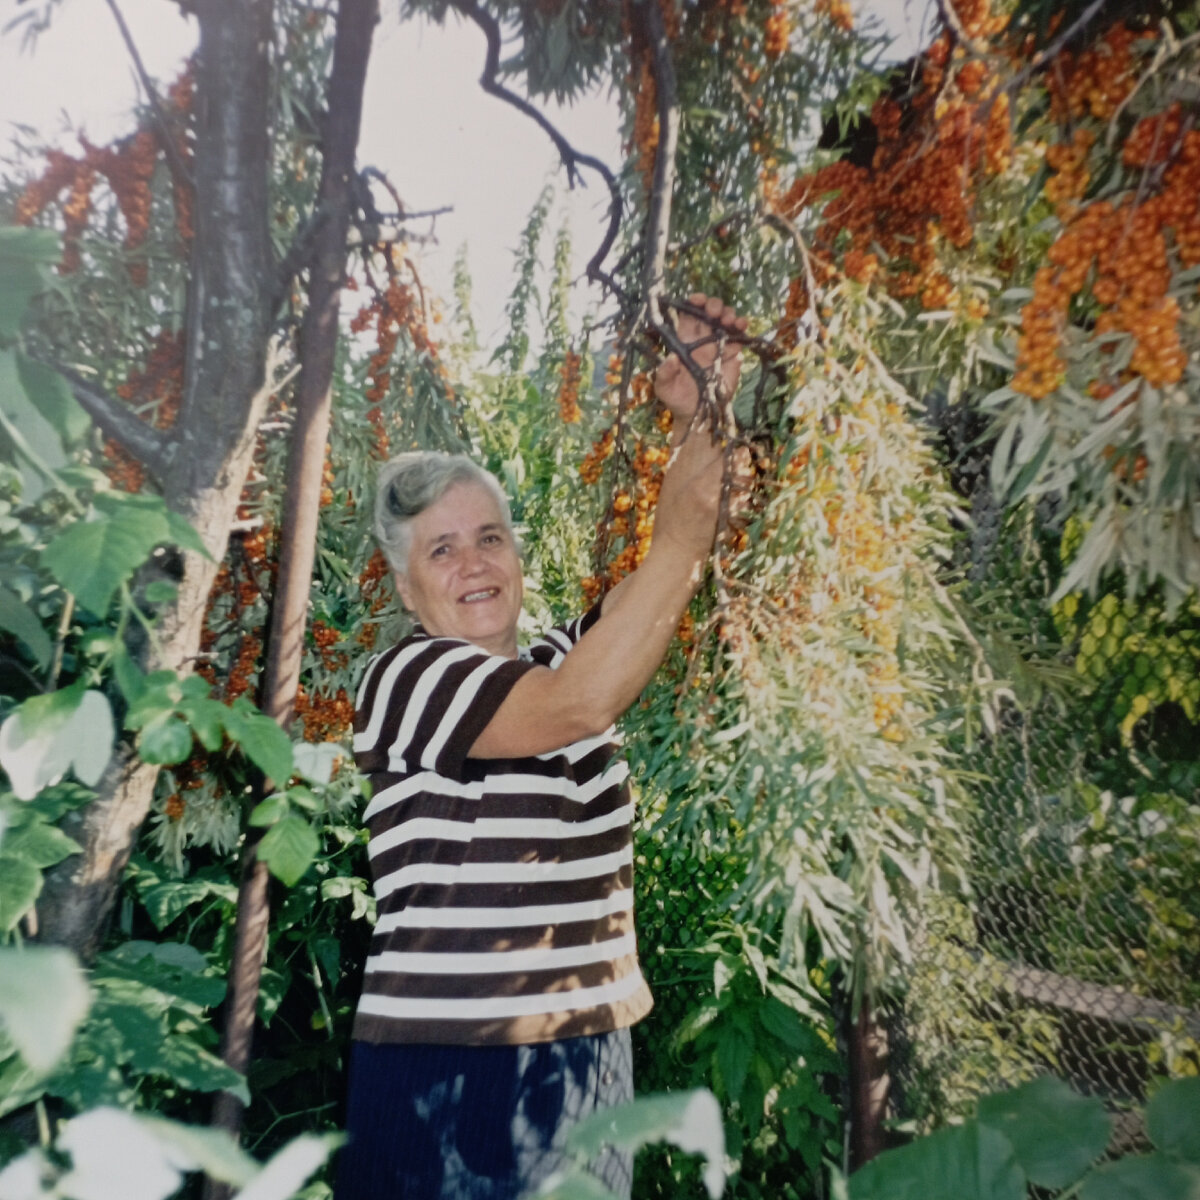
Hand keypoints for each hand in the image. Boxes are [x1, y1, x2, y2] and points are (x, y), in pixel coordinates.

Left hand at [654, 293, 747, 432]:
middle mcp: (702, 339)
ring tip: (728, 320)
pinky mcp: (732, 355)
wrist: (698, 415)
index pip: (689, 314)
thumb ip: (664, 373)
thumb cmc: (677, 399)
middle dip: (713, 305)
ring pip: (725, 321)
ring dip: (728, 313)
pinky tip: (741, 325)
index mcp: (684, 340)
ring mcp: (718, 345)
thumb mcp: (664, 388)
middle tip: (714, 312)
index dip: (694, 303)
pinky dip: (742, 327)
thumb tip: (672, 358)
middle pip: (709, 312)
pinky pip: (739, 336)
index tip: (697, 300)